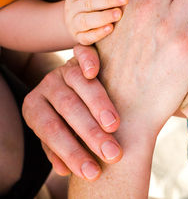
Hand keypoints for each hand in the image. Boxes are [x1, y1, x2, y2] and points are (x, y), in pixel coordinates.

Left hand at [22, 45, 121, 180]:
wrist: (74, 92)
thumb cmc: (70, 122)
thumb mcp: (61, 136)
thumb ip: (61, 149)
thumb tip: (65, 170)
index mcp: (35, 108)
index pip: (51, 130)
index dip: (71, 152)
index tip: (92, 172)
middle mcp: (47, 86)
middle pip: (67, 108)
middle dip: (90, 134)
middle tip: (112, 154)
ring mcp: (63, 68)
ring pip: (78, 83)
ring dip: (98, 105)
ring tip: (114, 127)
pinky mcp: (79, 55)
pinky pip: (82, 53)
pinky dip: (88, 61)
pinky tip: (94, 72)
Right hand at [64, 0, 128, 44]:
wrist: (80, 26)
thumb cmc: (100, 4)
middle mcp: (73, 7)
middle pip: (89, 2)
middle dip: (108, 0)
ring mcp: (74, 23)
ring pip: (85, 20)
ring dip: (102, 17)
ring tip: (118, 15)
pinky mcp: (79, 38)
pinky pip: (86, 37)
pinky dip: (97, 34)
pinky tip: (110, 30)